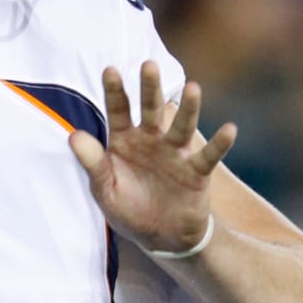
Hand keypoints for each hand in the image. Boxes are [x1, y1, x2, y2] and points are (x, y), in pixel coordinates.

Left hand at [69, 62, 236, 254]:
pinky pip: (209, 156)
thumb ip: (92, 162)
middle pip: (151, 109)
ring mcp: (175, 153)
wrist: (160, 238)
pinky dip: (220, 144)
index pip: (118, 111)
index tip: (110, 69)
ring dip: (189, 108)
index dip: (114, 91)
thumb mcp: (104, 189)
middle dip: (150, 88)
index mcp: (124, 140)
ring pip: (182, 126)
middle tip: (149, 64)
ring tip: (193, 88)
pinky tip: (230, 129)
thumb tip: (72, 136)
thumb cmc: (128, 209)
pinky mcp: (196, 172)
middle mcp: (151, 140)